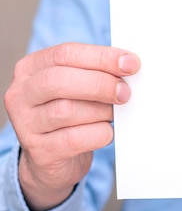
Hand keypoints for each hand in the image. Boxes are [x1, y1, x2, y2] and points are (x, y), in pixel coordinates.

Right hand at [3, 43, 139, 210]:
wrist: (55, 156)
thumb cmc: (73, 112)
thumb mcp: (80, 85)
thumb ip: (98, 71)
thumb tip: (129, 65)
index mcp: (32, 67)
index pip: (65, 54)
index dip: (102, 57)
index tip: (131, 64)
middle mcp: (21, 94)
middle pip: (59, 80)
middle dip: (100, 84)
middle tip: (125, 92)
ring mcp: (25, 124)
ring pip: (66, 111)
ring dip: (101, 111)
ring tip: (112, 114)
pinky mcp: (39, 151)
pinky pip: (74, 139)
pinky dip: (99, 134)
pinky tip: (105, 132)